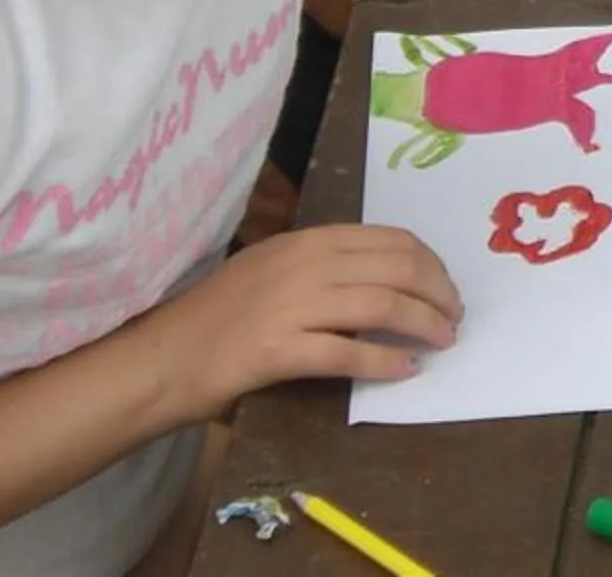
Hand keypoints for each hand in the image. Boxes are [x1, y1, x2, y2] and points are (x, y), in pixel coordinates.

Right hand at [141, 224, 460, 418]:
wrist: (159, 358)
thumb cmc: (215, 317)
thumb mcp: (272, 270)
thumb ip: (323, 267)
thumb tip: (386, 280)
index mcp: (306, 241)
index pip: (391, 240)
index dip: (430, 264)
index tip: (445, 287)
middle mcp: (303, 264)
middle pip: (398, 268)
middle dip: (438, 293)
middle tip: (452, 318)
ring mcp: (290, 305)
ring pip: (383, 305)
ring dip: (424, 324)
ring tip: (442, 342)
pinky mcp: (277, 349)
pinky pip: (348, 351)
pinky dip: (384, 361)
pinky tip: (406, 370)